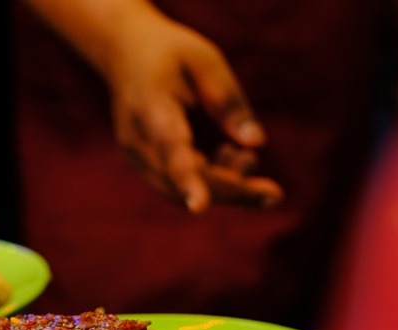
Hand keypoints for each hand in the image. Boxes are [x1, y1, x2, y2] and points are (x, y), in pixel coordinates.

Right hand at [101, 5, 282, 212]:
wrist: (124, 55)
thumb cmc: (171, 53)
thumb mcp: (207, 62)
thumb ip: (230, 103)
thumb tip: (256, 145)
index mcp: (150, 106)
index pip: (169, 147)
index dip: (186, 178)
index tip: (198, 207)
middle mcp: (137, 139)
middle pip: (182, 180)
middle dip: (230, 190)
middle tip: (273, 194)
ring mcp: (136, 157)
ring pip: (180, 192)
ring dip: (223, 185)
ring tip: (247, 157)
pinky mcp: (143, 166)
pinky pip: (177, 186)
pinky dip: (210, 180)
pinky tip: (228, 155)